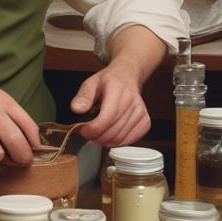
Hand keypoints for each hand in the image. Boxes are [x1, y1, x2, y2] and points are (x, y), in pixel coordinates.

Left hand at [69, 25, 165, 146]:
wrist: (127, 78)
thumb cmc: (108, 81)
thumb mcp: (91, 84)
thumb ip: (83, 97)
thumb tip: (76, 109)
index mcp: (118, 90)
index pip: (107, 118)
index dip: (92, 129)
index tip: (83, 130)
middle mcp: (133, 102)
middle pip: (112, 131)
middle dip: (96, 137)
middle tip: (87, 132)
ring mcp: (141, 113)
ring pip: (120, 139)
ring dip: (104, 141)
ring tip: (97, 133)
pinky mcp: (145, 123)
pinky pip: (128, 141)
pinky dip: (116, 142)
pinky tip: (108, 134)